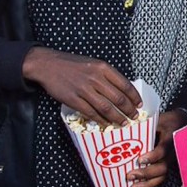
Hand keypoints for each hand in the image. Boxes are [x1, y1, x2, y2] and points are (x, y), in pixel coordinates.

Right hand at [23, 46, 140, 125]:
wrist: (48, 65)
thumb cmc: (72, 64)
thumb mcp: (93, 63)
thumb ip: (107, 75)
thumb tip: (122, 90)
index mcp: (103, 68)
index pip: (125, 84)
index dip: (134, 97)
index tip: (139, 104)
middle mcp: (95, 78)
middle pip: (118, 98)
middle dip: (129, 110)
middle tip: (134, 117)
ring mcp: (84, 89)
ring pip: (106, 108)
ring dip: (117, 117)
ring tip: (123, 122)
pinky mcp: (73, 99)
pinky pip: (91, 113)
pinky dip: (100, 120)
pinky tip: (106, 123)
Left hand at [127, 110, 186, 186]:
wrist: (183, 125)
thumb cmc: (168, 122)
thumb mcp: (160, 119)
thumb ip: (147, 126)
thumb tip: (127, 129)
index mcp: (171, 139)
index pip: (163, 150)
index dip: (152, 157)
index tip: (140, 160)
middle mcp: (173, 153)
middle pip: (162, 168)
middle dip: (146, 173)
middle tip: (130, 175)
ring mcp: (171, 162)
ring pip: (162, 176)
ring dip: (147, 184)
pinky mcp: (168, 166)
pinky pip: (160, 178)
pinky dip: (149, 185)